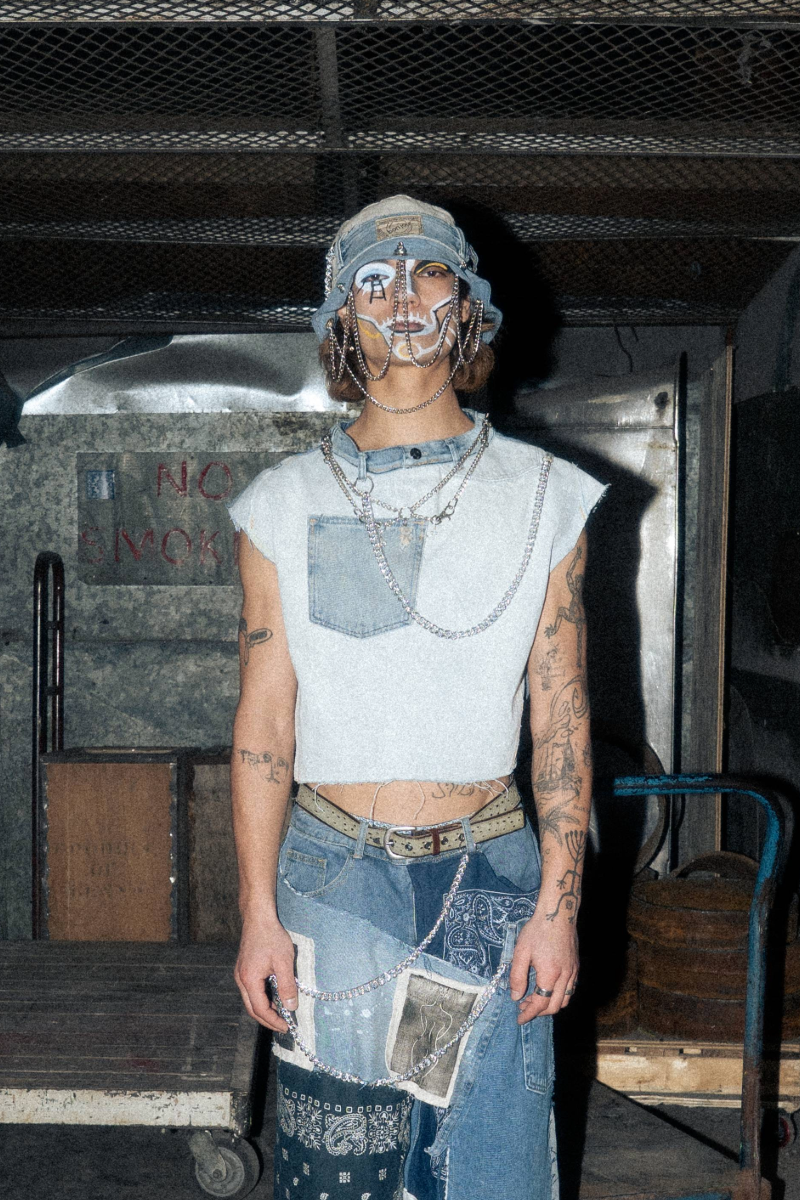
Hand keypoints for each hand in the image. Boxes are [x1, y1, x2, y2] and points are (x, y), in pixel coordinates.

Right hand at [234, 914, 297, 1032]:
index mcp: (249, 980)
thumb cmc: (272, 937)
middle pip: (252, 1009)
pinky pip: (251, 991)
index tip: (287, 1026)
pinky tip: (273, 997)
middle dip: (268, 1020)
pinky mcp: (244, 969)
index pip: (260, 1009)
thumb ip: (287, 986)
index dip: (273, 1021)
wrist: (258, 918)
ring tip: (281, 1014)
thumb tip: (291, 1006)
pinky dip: (262, 999)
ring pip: (250, 1000)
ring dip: (265, 1010)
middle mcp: (241, 980)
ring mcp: (240, 974)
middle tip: (283, 1025)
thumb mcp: (284, 962)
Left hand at [509, 910, 577, 1023]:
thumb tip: (516, 997)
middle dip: (538, 1012)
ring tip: (534, 1000)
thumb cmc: (537, 930)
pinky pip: (571, 990)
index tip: (519, 1019)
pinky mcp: (576, 967)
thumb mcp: (521, 951)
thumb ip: (517, 976)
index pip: (540, 1004)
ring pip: (565, 1000)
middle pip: (554, 1006)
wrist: (558, 914)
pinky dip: (559, 996)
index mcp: (550, 974)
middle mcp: (565, 977)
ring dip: (550, 1005)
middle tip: (523, 1007)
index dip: (529, 1014)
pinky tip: (548, 989)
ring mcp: (573, 972)